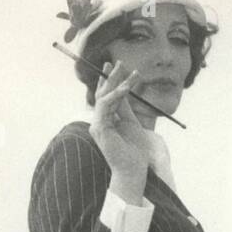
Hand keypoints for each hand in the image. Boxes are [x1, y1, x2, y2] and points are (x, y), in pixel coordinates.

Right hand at [89, 60, 151, 200]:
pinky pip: (106, 106)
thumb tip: (123, 90)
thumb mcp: (132, 123)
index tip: (112, 66)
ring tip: (130, 76)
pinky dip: (116, 96)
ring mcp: (97, 125)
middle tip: (118, 62)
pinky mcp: (100, 128)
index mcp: (105, 121)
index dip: (108, 81)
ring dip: (117, 84)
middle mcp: (98, 122)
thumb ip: (125, 108)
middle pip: (102, 94)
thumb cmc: (134, 151)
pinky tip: (126, 89)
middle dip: (111, 77)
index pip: (105, 97)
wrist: (133, 170)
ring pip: (104, 98)